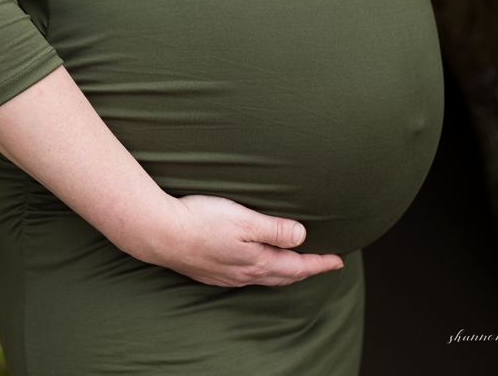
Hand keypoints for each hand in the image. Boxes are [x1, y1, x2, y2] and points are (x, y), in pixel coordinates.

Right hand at [144, 195, 343, 286]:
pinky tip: (252, 268)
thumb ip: (275, 229)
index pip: (297, 265)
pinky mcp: (208, 272)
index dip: (319, 263)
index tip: (338, 261)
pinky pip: (244, 278)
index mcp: (257, 261)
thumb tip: (302, 236)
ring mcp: (225, 276)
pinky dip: (259, 273)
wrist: (159, 233)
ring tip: (293, 267)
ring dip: (283, 273)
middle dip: (304, 270)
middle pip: (283, 275)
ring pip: (263, 278)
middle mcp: (243, 274)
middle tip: (322, 265)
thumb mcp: (244, 220)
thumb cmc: (200, 221)